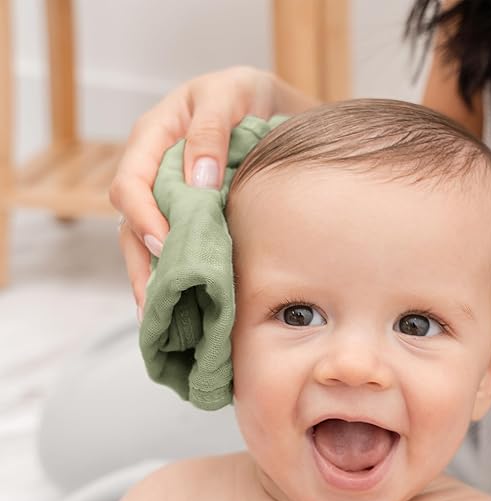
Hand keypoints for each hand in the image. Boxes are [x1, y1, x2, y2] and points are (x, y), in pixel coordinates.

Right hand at [110, 66, 314, 313]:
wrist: (270, 107)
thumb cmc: (246, 96)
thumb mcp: (230, 96)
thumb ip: (211, 133)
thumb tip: (197, 182)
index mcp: (152, 140)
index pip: (130, 185)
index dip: (143, 219)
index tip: (167, 246)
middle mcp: (153, 175)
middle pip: (131, 228)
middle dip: (142, 269)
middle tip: (156, 310)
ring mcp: (169, 201)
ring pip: (148, 248)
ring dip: (155, 286)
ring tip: (163, 325)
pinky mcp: (190, 221)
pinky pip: (176, 252)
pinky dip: (180, 280)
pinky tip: (188, 310)